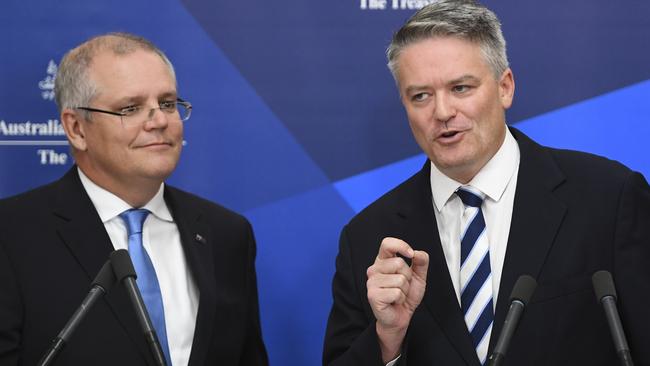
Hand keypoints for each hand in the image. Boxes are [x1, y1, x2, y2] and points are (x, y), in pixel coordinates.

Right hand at [366, 237, 428, 361]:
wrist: (400, 317)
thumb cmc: (406, 296)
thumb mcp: (418, 276)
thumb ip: (421, 262)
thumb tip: (418, 253)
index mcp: (383, 261)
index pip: (387, 243)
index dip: (400, 245)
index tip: (410, 254)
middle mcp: (374, 269)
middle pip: (398, 263)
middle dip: (407, 277)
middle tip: (402, 286)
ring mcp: (372, 282)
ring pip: (399, 279)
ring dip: (405, 290)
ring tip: (398, 295)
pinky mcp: (373, 295)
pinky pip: (396, 292)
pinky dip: (401, 298)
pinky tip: (395, 302)